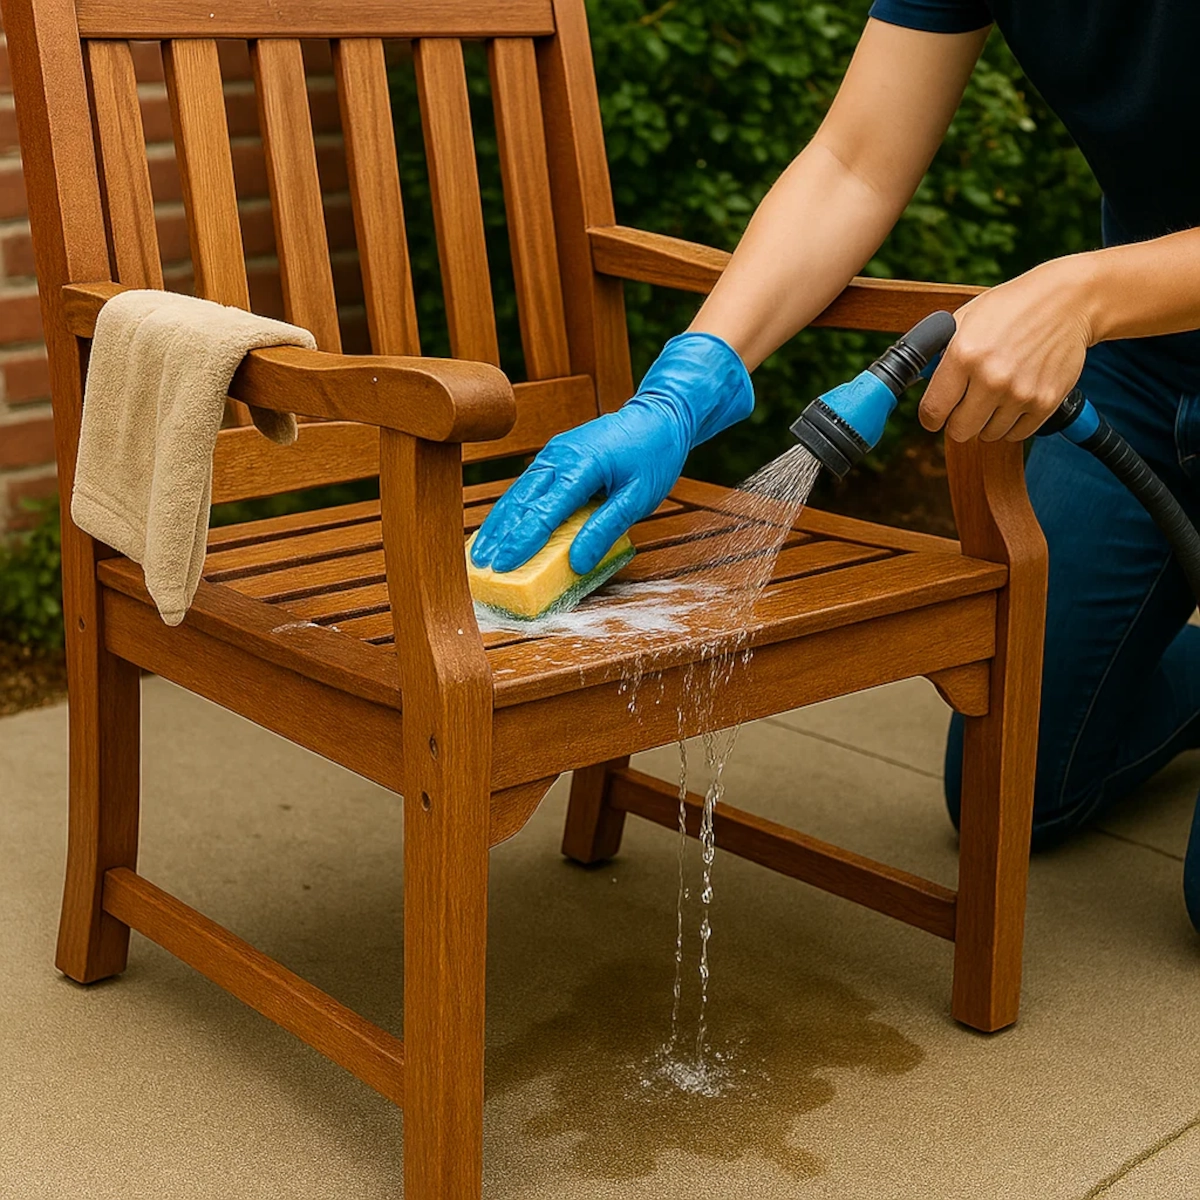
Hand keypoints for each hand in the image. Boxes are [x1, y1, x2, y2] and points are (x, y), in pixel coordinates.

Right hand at [470, 402, 690, 575]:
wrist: (658, 416)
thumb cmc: (653, 456)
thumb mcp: (639, 497)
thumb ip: (605, 529)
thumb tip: (577, 562)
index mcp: (582, 466)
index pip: (544, 511)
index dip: (521, 542)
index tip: (503, 566)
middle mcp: (560, 457)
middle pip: (521, 501)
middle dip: (499, 536)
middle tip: (481, 567)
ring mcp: (554, 454)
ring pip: (517, 492)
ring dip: (498, 524)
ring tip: (480, 552)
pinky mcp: (554, 456)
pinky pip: (526, 485)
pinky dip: (510, 508)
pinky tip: (499, 527)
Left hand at [919, 255, 1098, 441]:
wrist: (1066, 302)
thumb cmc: (1010, 309)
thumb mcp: (964, 320)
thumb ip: (940, 355)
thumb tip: (921, 383)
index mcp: (964, 356)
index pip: (933, 412)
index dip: (931, 417)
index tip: (936, 414)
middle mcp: (991, 378)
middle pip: (959, 432)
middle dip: (958, 421)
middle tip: (967, 404)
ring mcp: (1021, 392)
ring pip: (988, 435)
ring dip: (988, 421)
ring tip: (996, 394)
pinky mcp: (1046, 402)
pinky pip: (1017, 434)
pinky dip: (1013, 423)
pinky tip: (1015, 399)